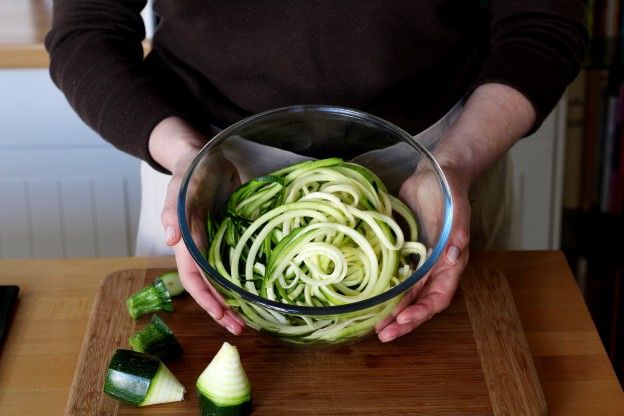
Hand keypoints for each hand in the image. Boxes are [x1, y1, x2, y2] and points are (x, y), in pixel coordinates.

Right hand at [149, 117, 244, 334]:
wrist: (205, 155)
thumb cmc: (190, 171)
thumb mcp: (182, 186)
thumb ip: (175, 209)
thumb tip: (171, 239)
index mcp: (187, 241)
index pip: (194, 279)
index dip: (207, 300)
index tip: (223, 317)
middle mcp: (200, 247)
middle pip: (209, 285)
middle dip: (223, 309)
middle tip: (242, 328)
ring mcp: (216, 242)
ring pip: (223, 277)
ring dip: (234, 297)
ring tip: (252, 315)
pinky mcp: (231, 234)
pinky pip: (236, 260)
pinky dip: (244, 276)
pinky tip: (259, 286)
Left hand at [376, 163, 470, 341]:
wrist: (434, 174)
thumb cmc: (449, 191)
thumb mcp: (456, 209)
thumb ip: (458, 232)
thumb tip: (455, 255)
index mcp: (451, 263)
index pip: (438, 297)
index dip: (421, 312)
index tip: (403, 321)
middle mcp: (435, 268)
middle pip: (419, 302)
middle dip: (402, 321)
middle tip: (382, 335)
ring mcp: (419, 261)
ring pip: (405, 294)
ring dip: (391, 311)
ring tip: (374, 326)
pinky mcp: (404, 252)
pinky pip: (394, 276)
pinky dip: (384, 290)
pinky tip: (368, 298)